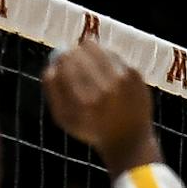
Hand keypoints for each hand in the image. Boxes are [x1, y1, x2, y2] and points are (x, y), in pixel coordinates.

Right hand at [42, 39, 157, 173]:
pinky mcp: (135, 74)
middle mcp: (104, 88)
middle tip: (76, 64)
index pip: (65, 61)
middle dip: (75, 56)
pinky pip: (114, 54)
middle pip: (80, 51)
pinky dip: (108, 61)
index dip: (62, 60)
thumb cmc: (92, 129)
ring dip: (91, 55)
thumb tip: (51, 66)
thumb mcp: (66, 119)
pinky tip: (110, 77)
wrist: (129, 139)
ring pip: (97, 48)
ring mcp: (123, 79)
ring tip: (93, 69)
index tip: (63, 65)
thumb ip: (54, 92)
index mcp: (84, 101)